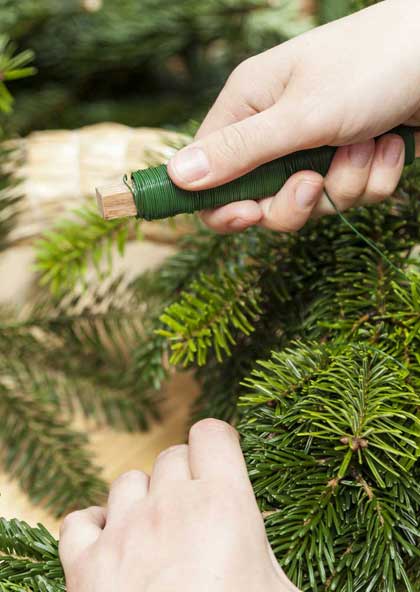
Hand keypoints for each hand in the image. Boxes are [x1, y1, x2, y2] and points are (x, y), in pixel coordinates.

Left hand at [59, 419, 297, 591]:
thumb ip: (271, 556)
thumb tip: (290, 554)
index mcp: (223, 504)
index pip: (212, 434)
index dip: (219, 444)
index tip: (222, 460)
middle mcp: (169, 506)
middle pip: (172, 456)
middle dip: (185, 476)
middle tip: (196, 511)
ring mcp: (123, 533)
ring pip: (128, 482)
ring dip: (143, 499)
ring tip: (157, 533)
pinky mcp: (84, 565)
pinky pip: (79, 520)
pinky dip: (94, 527)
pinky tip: (111, 545)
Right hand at [168, 0, 419, 232]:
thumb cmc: (371, 68)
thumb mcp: (299, 115)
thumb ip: (239, 152)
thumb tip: (177, 177)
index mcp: (248, 109)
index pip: (209, 175)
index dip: (222, 206)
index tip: (248, 216)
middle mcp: (275, 132)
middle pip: (261, 203)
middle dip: (296, 202)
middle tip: (316, 181)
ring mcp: (313, 148)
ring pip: (312, 205)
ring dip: (347, 182)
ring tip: (368, 140)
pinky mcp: (348, 160)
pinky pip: (351, 196)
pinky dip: (374, 177)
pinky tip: (389, 143)